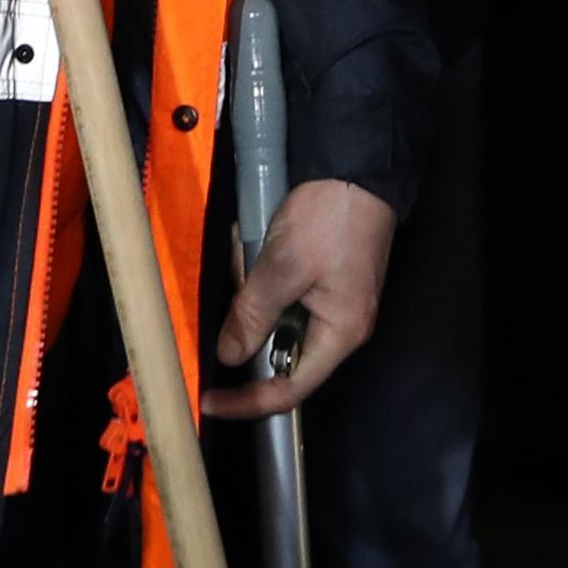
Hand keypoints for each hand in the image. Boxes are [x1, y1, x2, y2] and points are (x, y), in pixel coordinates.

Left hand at [207, 177, 395, 419]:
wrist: (358, 166)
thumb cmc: (329, 220)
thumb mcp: (281, 267)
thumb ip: (252, 316)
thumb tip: (230, 356)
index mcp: (340, 333)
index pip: (290, 388)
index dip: (248, 401)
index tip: (209, 398)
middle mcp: (339, 325)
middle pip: (278, 345)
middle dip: (250, 312)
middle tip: (243, 270)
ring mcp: (330, 299)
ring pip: (274, 312)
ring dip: (254, 283)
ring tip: (253, 242)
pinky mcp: (320, 276)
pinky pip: (280, 288)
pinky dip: (263, 268)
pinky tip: (262, 238)